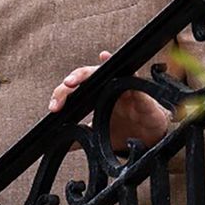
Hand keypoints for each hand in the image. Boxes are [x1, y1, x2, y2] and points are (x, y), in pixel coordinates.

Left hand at [47, 50, 171, 153]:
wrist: (151, 138)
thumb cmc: (126, 130)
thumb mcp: (99, 135)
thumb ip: (81, 136)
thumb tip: (59, 143)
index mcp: (95, 96)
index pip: (74, 90)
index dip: (62, 96)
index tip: (53, 109)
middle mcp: (106, 87)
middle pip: (86, 76)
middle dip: (73, 80)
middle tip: (64, 87)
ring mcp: (122, 87)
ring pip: (104, 72)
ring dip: (89, 72)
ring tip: (75, 79)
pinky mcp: (138, 91)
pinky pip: (130, 77)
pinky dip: (120, 71)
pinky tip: (108, 61)